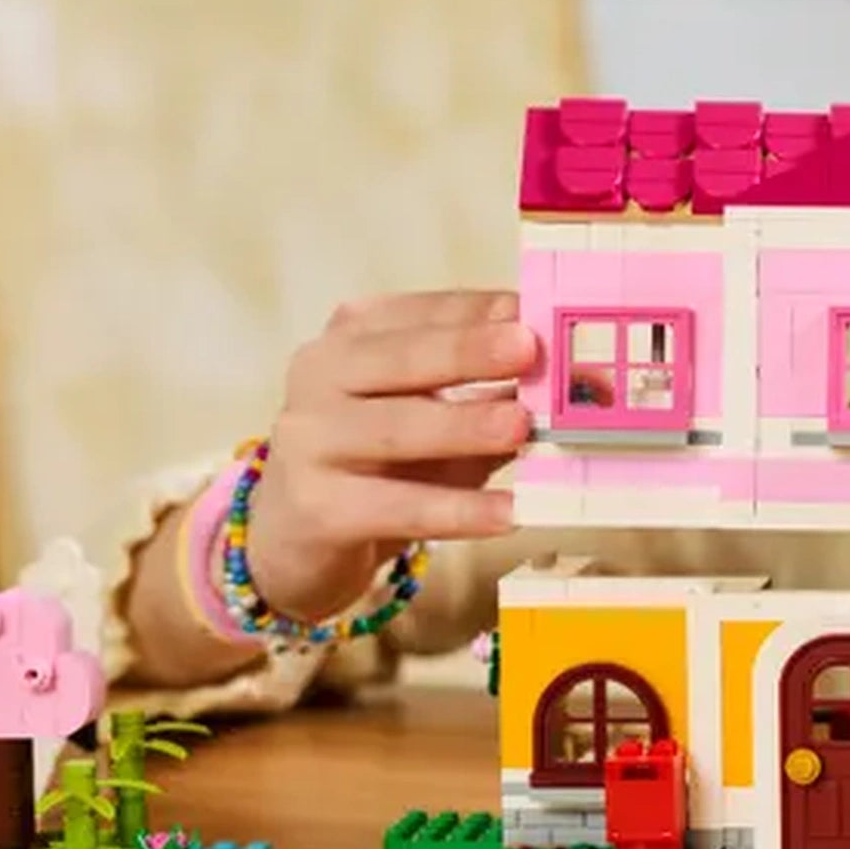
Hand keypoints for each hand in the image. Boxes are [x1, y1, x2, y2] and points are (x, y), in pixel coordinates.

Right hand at [246, 289, 537, 626]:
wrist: (294, 539)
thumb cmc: (379, 463)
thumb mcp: (430, 414)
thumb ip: (483, 391)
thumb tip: (555, 379)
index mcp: (352, 338)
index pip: (423, 314)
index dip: (481, 313)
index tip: (539, 309)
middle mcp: (321, 377)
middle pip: (401, 359)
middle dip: (468, 352)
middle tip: (528, 347)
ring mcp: (310, 441)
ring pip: (397, 430)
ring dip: (463, 427)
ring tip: (520, 427)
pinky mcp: (317, 508)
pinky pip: (398, 507)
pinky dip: (456, 511)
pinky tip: (506, 514)